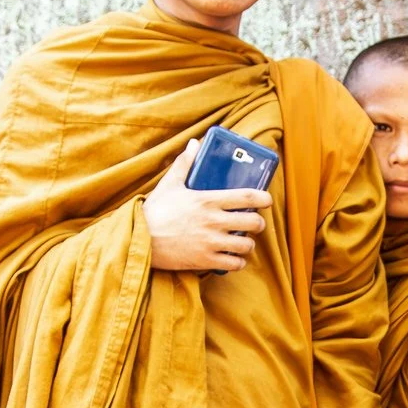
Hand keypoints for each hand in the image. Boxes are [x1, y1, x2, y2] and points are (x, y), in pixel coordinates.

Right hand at [144, 137, 272, 273]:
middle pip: (253, 222)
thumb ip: (185, 164)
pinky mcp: (205, 260)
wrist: (140, 239)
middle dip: (259, 223)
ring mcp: (211, 242)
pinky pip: (234, 264)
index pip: (246, 196)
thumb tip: (194, 143)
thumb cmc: (155, 211)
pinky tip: (234, 258)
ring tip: (244, 242)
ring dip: (249, 244)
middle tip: (255, 223)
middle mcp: (213, 221)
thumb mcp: (170, 184)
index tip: (267, 200)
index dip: (263, 198)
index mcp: (208, 200)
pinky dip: (238, 262)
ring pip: (246, 245)